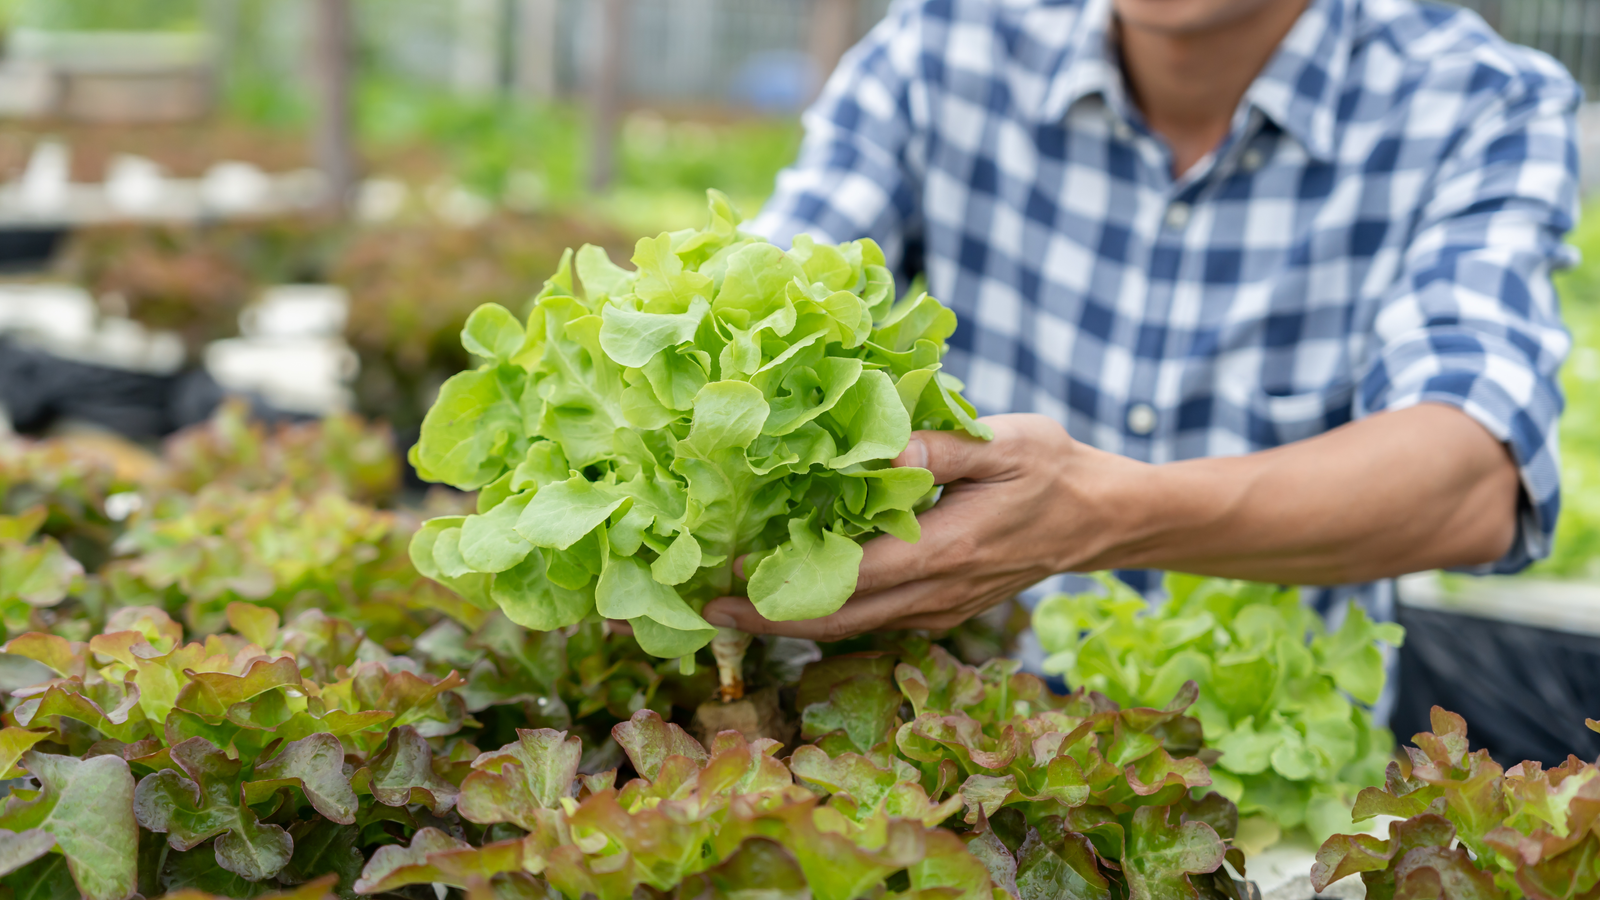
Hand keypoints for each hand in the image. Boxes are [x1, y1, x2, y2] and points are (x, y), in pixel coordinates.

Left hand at [701, 414, 1145, 640]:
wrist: (1102, 517)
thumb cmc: (1053, 470)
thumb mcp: (1005, 443)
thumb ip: (941, 447)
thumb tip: (882, 448)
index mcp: (945, 552)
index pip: (848, 582)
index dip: (784, 588)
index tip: (729, 582)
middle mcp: (937, 593)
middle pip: (837, 621)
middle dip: (768, 621)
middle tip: (706, 608)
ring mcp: (941, 607)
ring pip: (853, 627)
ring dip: (793, 620)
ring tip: (734, 601)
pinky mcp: (943, 606)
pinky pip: (876, 618)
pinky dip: (830, 611)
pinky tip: (796, 588)